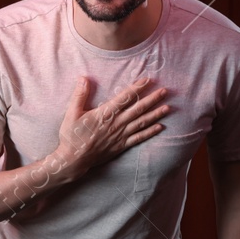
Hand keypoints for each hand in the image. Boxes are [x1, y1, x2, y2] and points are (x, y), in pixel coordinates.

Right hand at [54, 76, 169, 176]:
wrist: (73, 160)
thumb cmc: (72, 136)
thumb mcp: (72, 113)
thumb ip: (79, 95)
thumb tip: (84, 78)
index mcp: (105, 113)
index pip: (125, 97)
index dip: (137, 88)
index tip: (148, 80)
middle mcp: (116, 124)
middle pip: (138, 109)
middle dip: (152, 99)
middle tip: (165, 91)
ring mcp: (120, 135)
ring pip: (141, 122)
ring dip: (155, 114)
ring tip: (167, 107)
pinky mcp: (121, 146)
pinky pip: (139, 138)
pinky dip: (150, 132)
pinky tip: (160, 127)